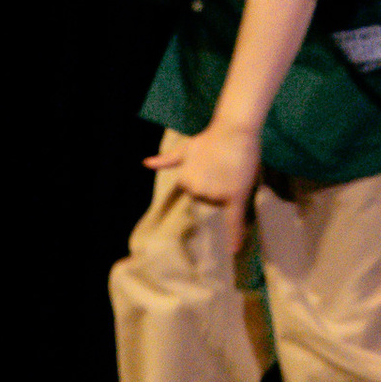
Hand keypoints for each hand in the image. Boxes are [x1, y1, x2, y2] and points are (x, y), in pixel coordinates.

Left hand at [152, 116, 263, 246]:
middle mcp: (199, 191)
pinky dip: (234, 237)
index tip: (209, 173)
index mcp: (186, 182)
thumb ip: (167, 160)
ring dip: (227, 191)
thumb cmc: (211, 138)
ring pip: (223, 202)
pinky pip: (234, 221)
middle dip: (216, 185)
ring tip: (232, 169)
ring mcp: (217, 195)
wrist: (234, 130)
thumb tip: (144, 163)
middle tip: (224, 166)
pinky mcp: (235, 196)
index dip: (206, 178)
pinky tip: (234, 251)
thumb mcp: (184, 148)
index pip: (195, 191)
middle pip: (209, 198)